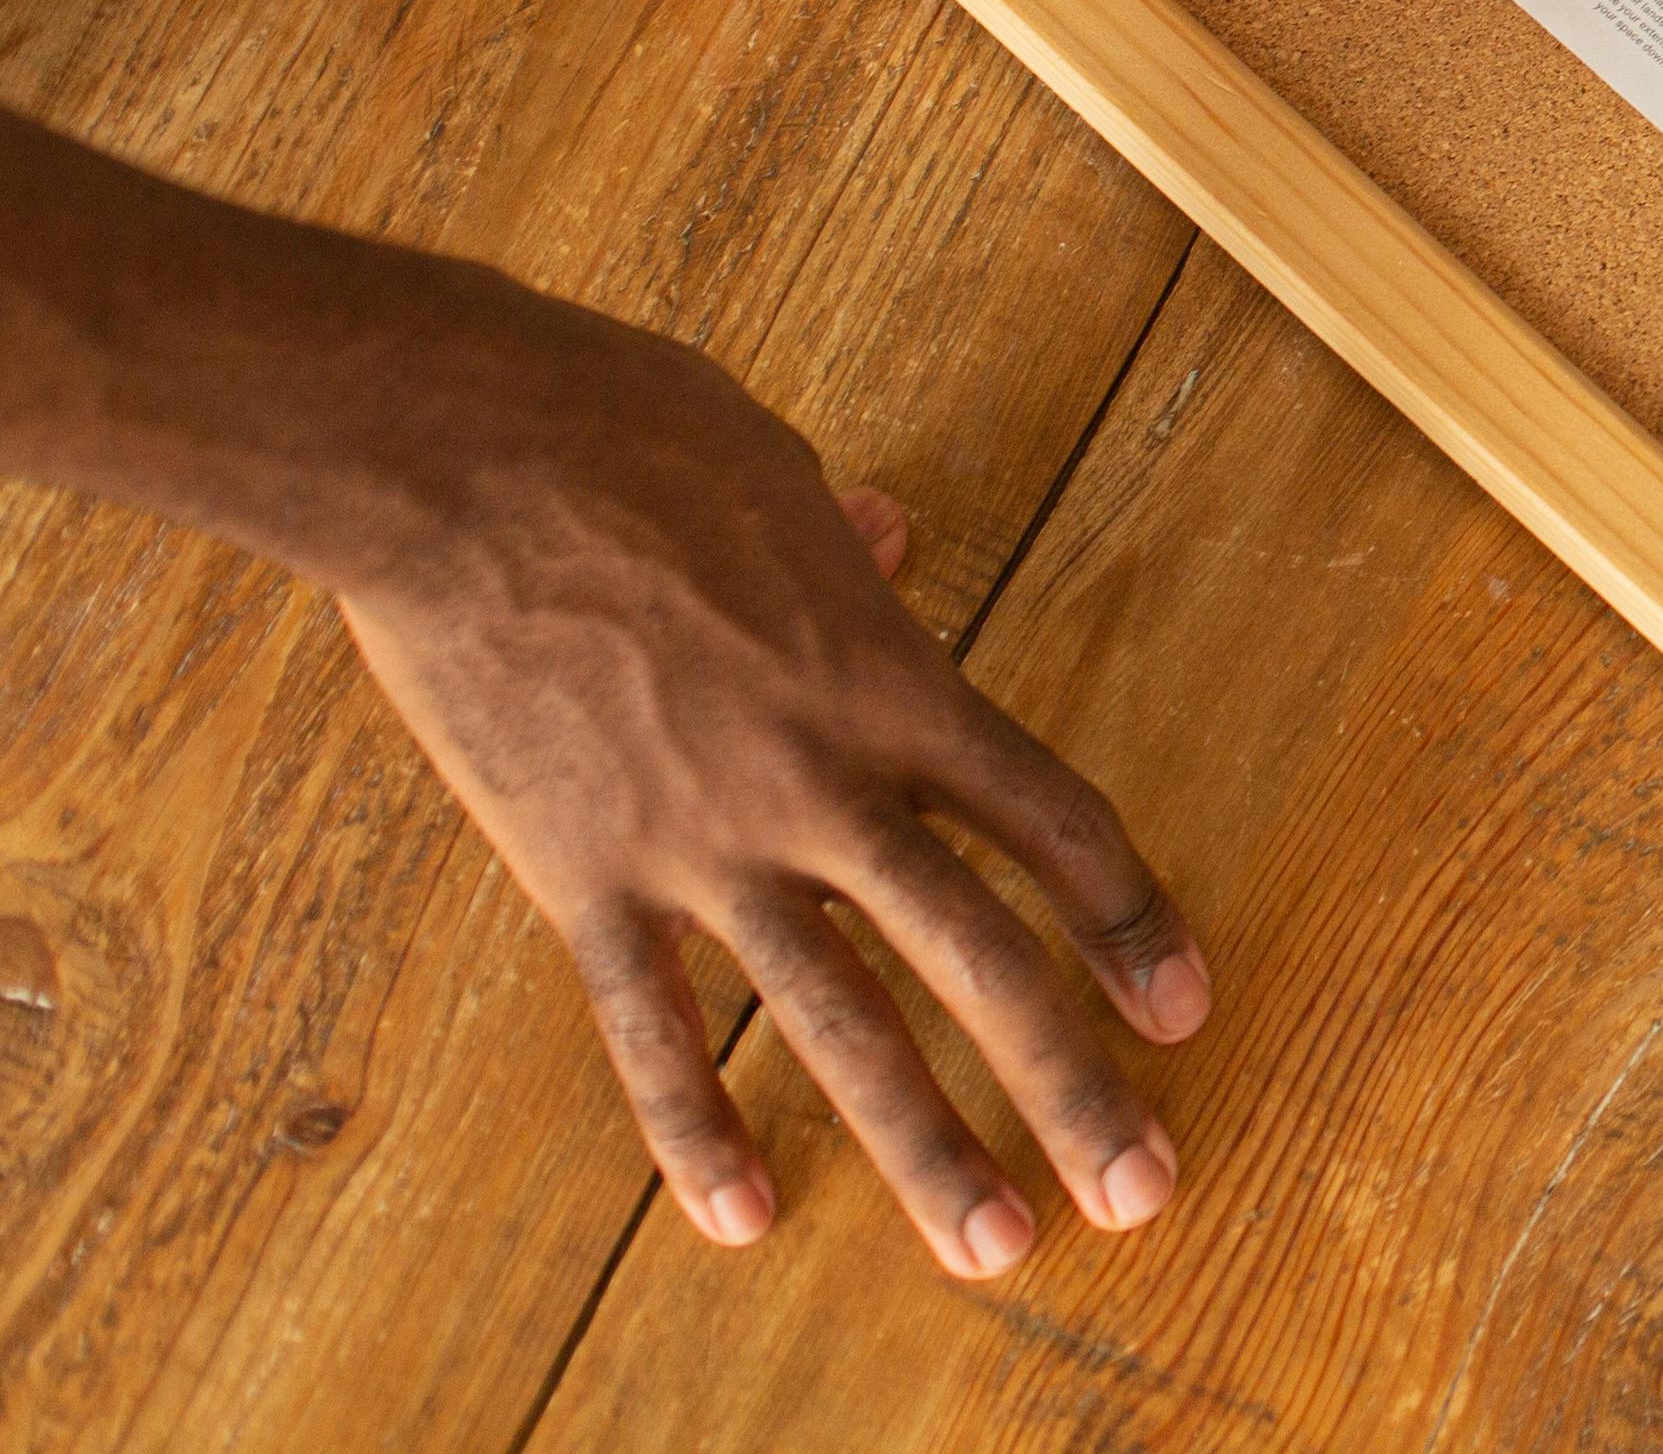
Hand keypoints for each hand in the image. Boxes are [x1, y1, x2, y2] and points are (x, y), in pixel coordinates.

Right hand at [325, 261, 1207, 1275]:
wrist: (465, 463)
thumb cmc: (631, 435)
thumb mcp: (781, 473)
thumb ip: (847, 545)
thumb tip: (885, 536)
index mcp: (891, 682)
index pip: (1049, 823)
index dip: (1127, 918)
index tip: (1184, 1004)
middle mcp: (822, 784)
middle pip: (979, 958)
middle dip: (1070, 1082)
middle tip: (1145, 1189)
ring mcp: (702, 845)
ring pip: (839, 1025)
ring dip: (926, 1145)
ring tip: (997, 1242)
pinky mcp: (583, 878)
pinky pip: (655, 1029)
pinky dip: (699, 1129)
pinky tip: (749, 1217)